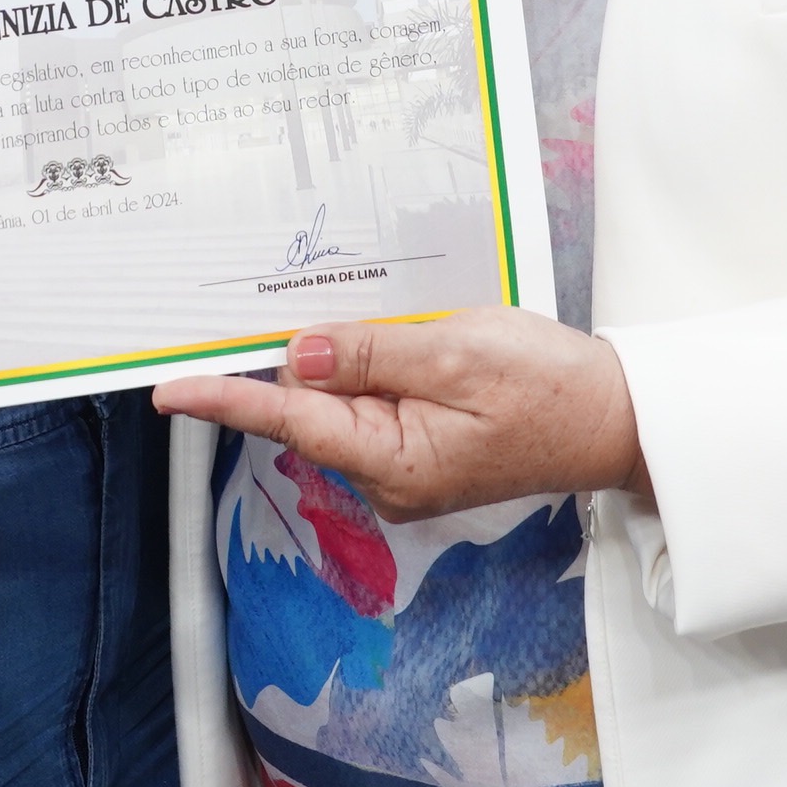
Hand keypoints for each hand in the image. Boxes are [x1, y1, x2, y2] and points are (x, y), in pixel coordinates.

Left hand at [154, 310, 643, 522]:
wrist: (619, 418)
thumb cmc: (552, 387)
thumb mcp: (459, 353)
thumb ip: (371, 354)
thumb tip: (297, 355)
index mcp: (393, 461)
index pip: (289, 420)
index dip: (225, 399)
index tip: (167, 392)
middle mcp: (388, 476)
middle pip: (309, 409)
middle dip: (293, 360)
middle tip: (282, 310)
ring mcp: (405, 465)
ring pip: (340, 402)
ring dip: (338, 359)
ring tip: (366, 323)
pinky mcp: (422, 446)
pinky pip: (372, 403)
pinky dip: (368, 369)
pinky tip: (391, 341)